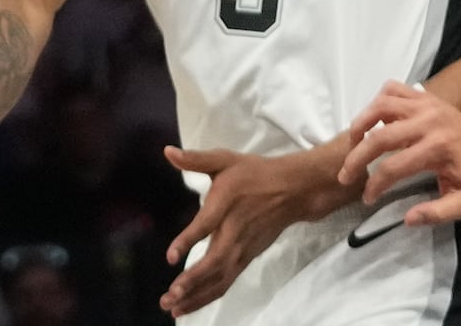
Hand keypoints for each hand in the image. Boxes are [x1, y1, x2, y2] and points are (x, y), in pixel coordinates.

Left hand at [158, 141, 349, 314]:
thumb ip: (195, 159)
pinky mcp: (246, 259)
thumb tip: (167, 152)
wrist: (292, 190)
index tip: (170, 258)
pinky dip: (208, 296)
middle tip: (169, 297)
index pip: (206, 226)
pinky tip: (190, 305)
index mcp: (226, 205)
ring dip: (197, 296)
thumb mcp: (225, 160)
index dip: (187, 242)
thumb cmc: (254, 173)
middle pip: (214, 263)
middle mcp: (234, 232)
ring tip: (173, 308)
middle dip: (191, 282)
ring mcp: (242, 249)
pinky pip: (226, 282)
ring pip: (220, 279)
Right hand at [337, 81, 460, 226]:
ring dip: (361, 123)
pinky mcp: (425, 96)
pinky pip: (393, 89)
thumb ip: (436, 214)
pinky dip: (378, 103)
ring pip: (381, 105)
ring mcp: (426, 103)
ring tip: (353, 144)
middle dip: (356, 157)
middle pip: (380, 136)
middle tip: (345, 175)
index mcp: (438, 148)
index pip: (393, 167)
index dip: (375, 185)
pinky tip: (375, 122)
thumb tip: (406, 219)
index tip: (368, 198)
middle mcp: (429, 121)